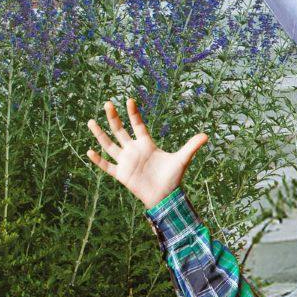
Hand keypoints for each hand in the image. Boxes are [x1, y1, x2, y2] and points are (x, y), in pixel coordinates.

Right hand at [87, 97, 207, 210]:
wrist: (166, 197)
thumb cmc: (173, 178)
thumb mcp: (182, 159)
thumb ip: (192, 146)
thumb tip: (207, 135)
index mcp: (147, 144)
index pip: (138, 125)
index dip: (134, 113)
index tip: (129, 100)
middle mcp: (134, 150)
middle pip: (121, 130)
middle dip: (114, 117)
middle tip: (107, 103)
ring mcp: (126, 161)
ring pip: (110, 145)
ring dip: (100, 134)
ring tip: (90, 121)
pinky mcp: (122, 174)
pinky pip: (107, 166)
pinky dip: (98, 160)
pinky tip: (89, 151)